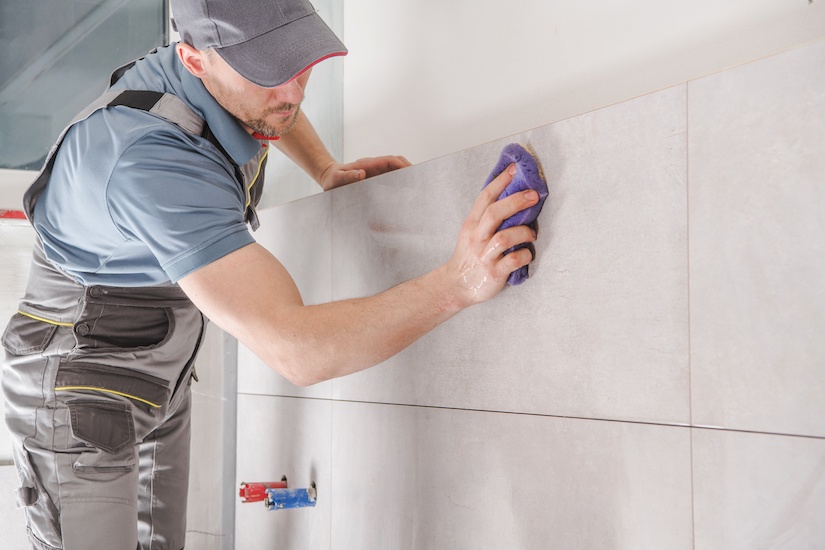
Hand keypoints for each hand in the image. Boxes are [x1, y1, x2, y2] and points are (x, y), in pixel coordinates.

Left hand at [319, 155, 411, 190]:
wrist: (329, 178)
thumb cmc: (332, 180)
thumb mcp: (337, 179)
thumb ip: (347, 176)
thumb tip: (361, 174)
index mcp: (368, 164)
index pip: (390, 160)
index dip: (402, 165)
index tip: (412, 171)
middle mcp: (374, 167)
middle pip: (397, 164)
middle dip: (409, 170)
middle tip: (420, 182)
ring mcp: (376, 173)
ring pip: (396, 172)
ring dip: (406, 178)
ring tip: (416, 190)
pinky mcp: (375, 180)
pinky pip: (390, 180)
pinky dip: (399, 185)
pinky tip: (404, 196)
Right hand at [444, 163, 538, 306]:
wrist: (457, 285)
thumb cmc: (470, 256)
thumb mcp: (472, 232)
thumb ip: (487, 217)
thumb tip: (513, 196)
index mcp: (472, 224)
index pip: (485, 197)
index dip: (500, 181)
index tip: (515, 168)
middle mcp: (477, 238)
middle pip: (494, 213)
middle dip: (516, 201)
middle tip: (534, 195)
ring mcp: (485, 255)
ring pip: (505, 237)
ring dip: (523, 232)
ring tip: (531, 234)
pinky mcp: (494, 272)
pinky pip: (513, 260)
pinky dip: (525, 255)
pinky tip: (527, 254)